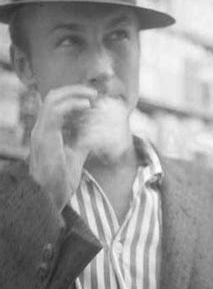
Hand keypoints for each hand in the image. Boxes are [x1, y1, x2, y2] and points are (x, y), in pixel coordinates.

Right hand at [28, 85, 97, 211]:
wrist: (50, 197)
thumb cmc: (61, 180)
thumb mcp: (76, 155)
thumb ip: (82, 141)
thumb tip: (96, 132)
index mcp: (47, 132)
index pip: (56, 104)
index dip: (74, 97)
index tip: (93, 99)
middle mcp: (41, 129)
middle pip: (53, 97)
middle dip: (74, 90)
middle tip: (94, 93)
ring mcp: (40, 132)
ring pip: (52, 99)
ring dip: (75, 94)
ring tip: (93, 97)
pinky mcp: (44, 137)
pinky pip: (55, 112)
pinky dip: (72, 104)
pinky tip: (87, 105)